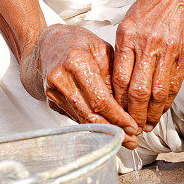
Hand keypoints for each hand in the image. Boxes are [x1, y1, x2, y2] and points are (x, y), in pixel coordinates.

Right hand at [35, 24, 139, 148]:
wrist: (49, 44)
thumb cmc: (79, 43)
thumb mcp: (103, 51)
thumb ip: (115, 77)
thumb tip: (129, 108)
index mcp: (76, 61)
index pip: (100, 99)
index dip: (118, 117)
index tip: (133, 126)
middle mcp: (60, 78)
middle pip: (90, 114)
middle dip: (114, 129)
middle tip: (132, 140)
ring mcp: (52, 92)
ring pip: (82, 120)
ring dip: (104, 132)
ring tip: (124, 138)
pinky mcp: (51, 101)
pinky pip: (75, 117)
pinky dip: (92, 125)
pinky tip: (107, 128)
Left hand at [112, 0, 183, 130]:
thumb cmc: (155, 4)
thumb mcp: (130, 21)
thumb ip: (125, 50)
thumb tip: (119, 80)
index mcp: (128, 36)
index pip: (119, 78)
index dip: (117, 101)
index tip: (116, 112)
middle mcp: (147, 44)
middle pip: (137, 91)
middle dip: (134, 114)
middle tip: (132, 127)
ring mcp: (168, 50)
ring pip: (158, 92)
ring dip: (152, 113)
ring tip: (148, 124)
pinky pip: (175, 84)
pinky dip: (167, 101)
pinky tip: (162, 109)